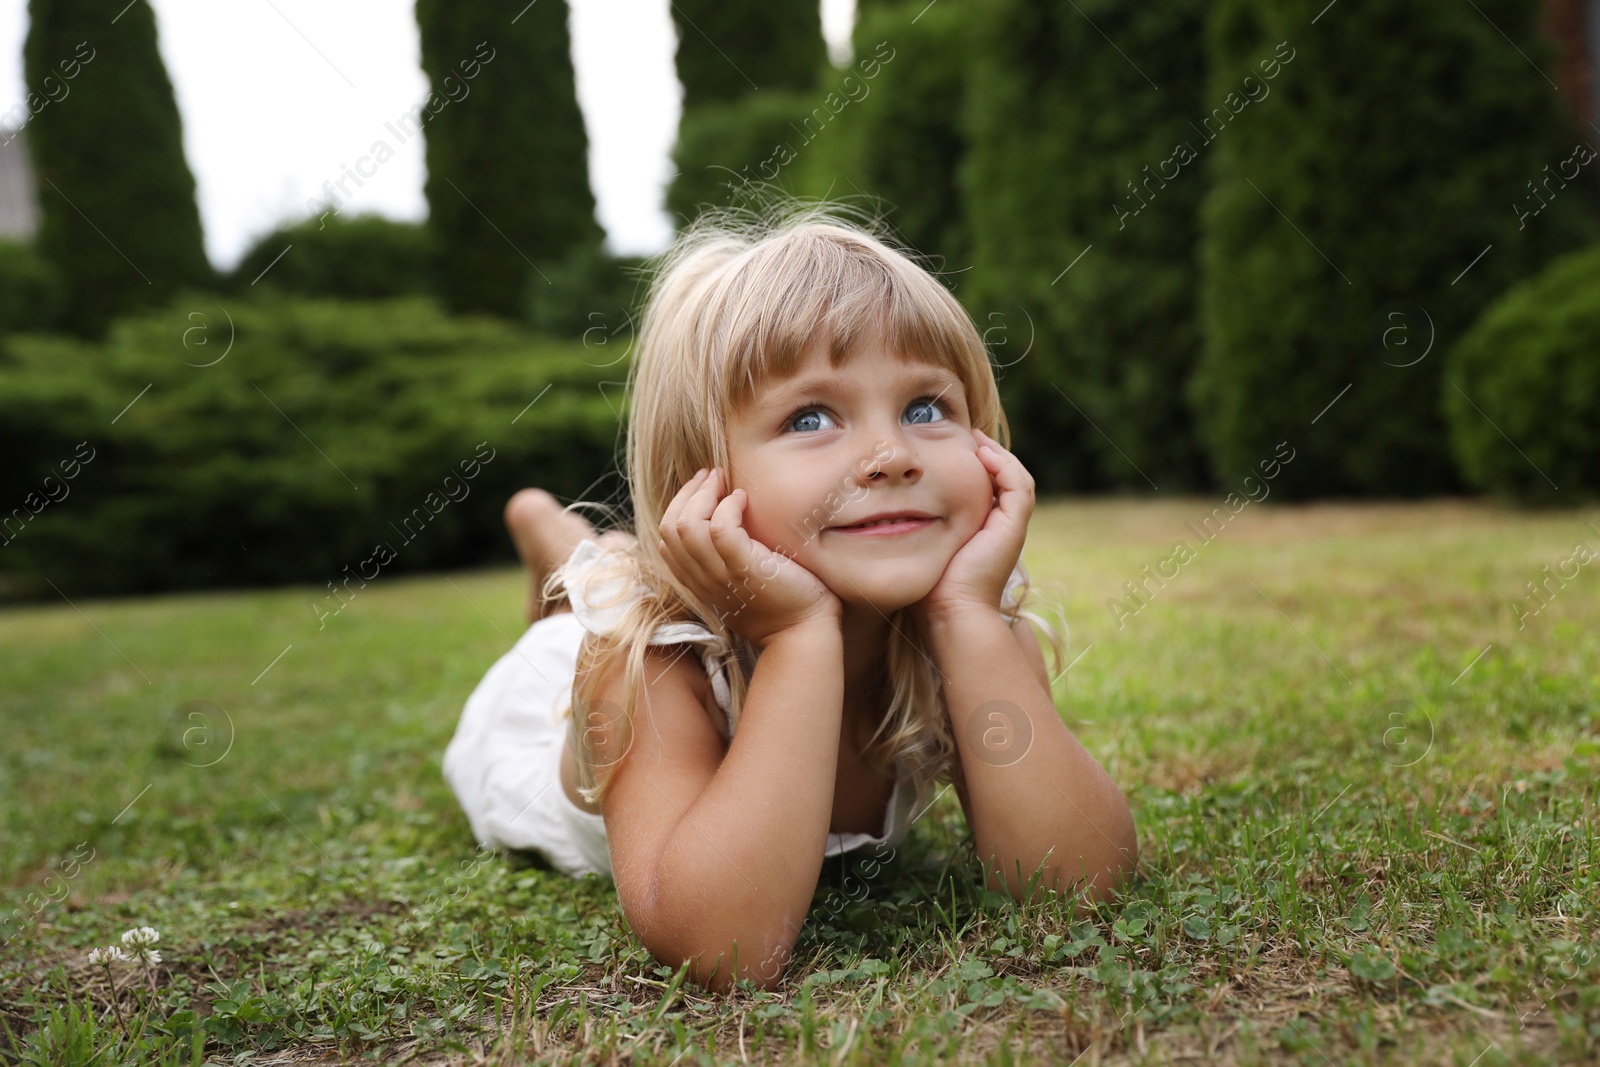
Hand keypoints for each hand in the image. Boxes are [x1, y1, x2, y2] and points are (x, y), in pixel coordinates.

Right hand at [658, 467, 840, 648]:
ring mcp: (722, 576)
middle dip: (688, 493)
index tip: (702, 488)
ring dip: (705, 494)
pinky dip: (728, 507)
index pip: (667, 541)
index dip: (678, 507)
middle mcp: (703, 581)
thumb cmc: (783, 603)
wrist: (804, 632)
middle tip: (712, 474)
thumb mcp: (742, 582)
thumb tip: (723, 520)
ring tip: (724, 479)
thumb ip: (726, 560)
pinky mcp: (745, 570)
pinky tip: (744, 498)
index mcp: (698, 583)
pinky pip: (721, 530)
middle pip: (670, 529)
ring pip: (688, 526)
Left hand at [911, 428, 1034, 628]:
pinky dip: (1003, 466)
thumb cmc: (928, 588)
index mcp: (983, 533)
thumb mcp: (920, 547)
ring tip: (976, 439)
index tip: (952, 448)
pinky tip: (981, 454)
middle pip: (1005, 481)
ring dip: (998, 455)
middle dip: (989, 455)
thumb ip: (914, 528)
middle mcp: (1001, 529)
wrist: (950, 613)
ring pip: (1016, 479)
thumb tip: (883, 511)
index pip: (988, 489)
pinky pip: (1017, 485)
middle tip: (969, 436)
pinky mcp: (1013, 527)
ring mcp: (1010, 528)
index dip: (976, 466)